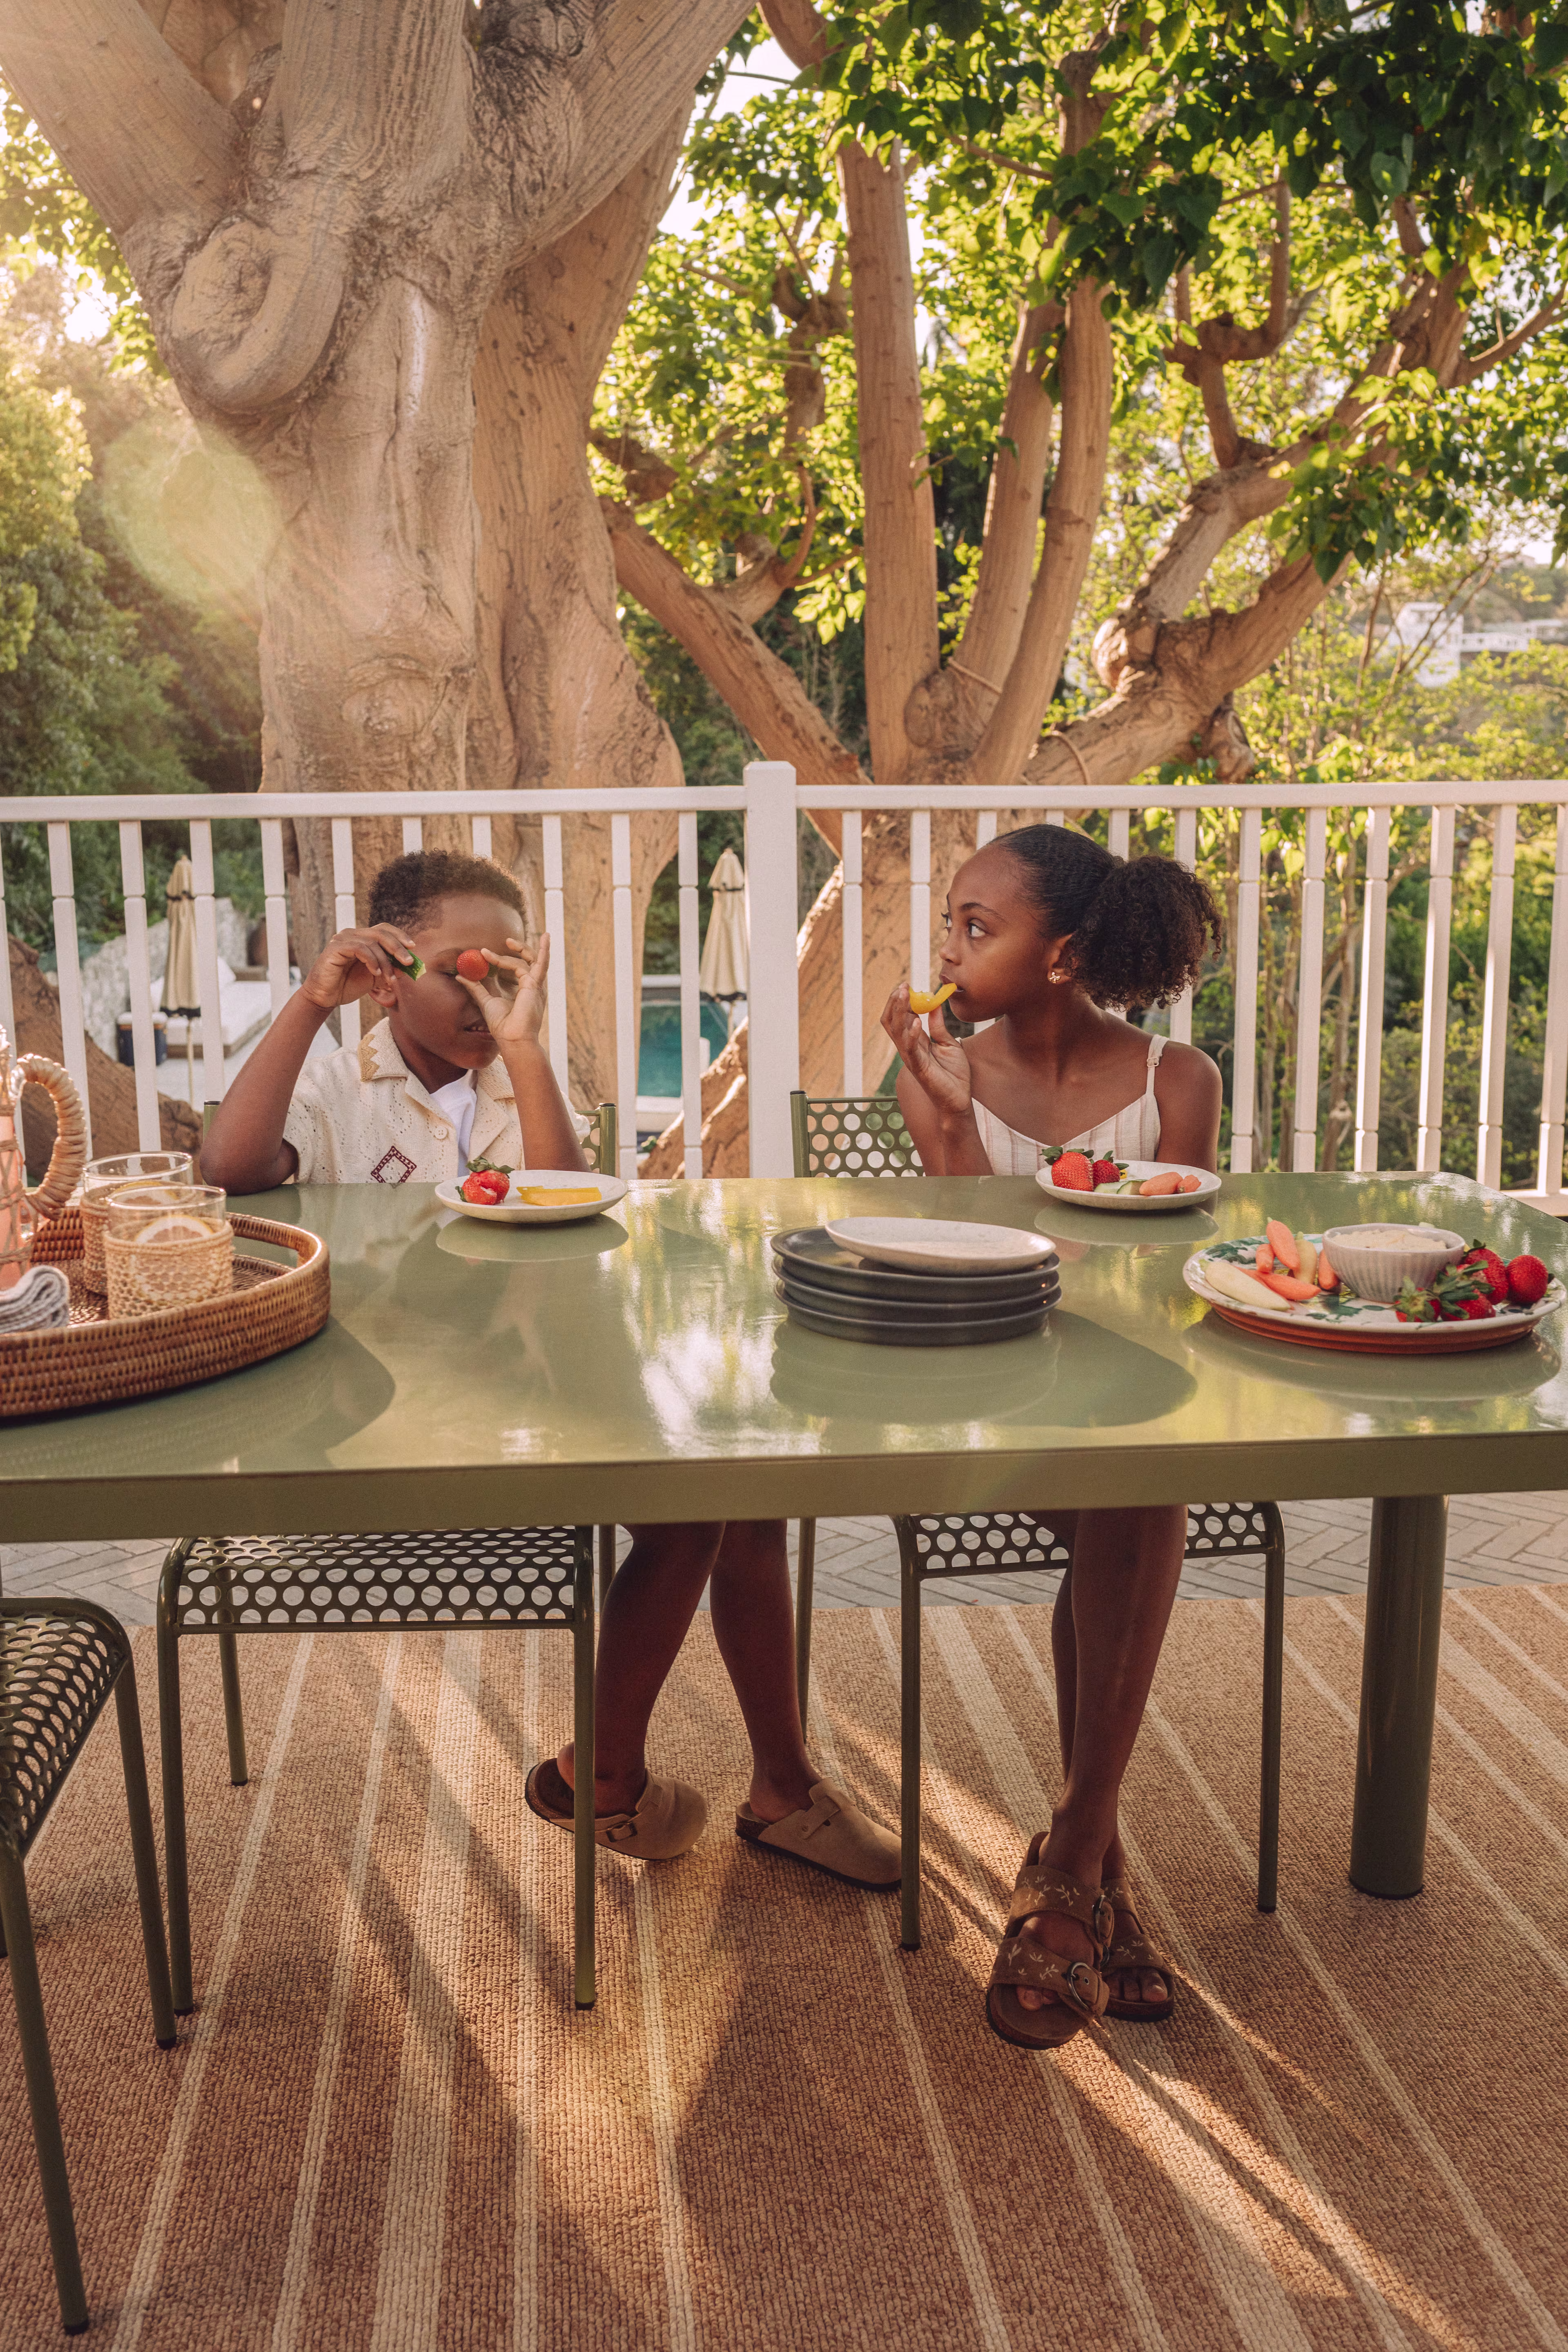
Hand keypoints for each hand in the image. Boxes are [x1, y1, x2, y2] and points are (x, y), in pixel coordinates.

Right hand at [300, 923, 418, 1011]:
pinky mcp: (335, 947)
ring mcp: (343, 939)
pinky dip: (371, 960)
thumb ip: (390, 969)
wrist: (325, 997)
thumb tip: (408, 965)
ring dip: (385, 962)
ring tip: (389, 978)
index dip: (400, 936)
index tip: (413, 947)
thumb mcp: (375, 977)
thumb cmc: (347, 986)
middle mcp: (352, 934)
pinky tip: (376, 973)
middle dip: (398, 948)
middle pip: (381, 933)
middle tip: (408, 962)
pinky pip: (360, 949)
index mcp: (361, 937)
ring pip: (372, 943)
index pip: (384, 929)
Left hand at [455, 933, 550, 1048]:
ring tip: (507, 941)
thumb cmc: (502, 1025)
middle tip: (505, 940)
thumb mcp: (485, 1001)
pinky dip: (543, 950)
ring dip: (521, 948)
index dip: (503, 959)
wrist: (512, 1038)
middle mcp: (532, 986)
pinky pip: (538, 963)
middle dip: (518, 949)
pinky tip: (542, 937)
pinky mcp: (535, 985)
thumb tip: (460, 976)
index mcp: (523, 990)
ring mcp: (535, 985)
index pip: (517, 969)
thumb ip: (475, 988)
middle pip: (529, 961)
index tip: (485, 953)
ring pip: (531, 960)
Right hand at [880, 984, 972, 1122]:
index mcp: (914, 1041)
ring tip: (904, 994)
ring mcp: (911, 1058)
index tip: (906, 985)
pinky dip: (912, 1035)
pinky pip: (911, 1050)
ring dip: (898, 1011)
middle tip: (902, 986)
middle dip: (894, 1002)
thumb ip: (939, 1025)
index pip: (899, 1018)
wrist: (959, 1099)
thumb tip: (935, 1004)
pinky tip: (917, 1022)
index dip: (900, 1001)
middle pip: (892, 1022)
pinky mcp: (919, 1069)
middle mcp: (908, 1048)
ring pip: (896, 1032)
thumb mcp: (949, 1043)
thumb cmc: (954, 1074)